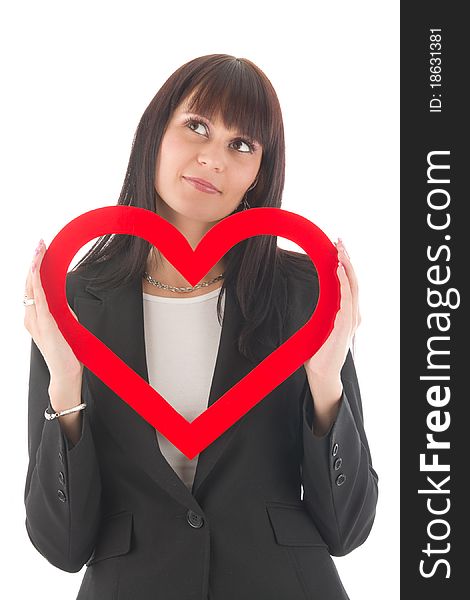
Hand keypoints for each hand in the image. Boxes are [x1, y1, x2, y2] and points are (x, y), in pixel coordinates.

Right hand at [24, 239, 82, 387]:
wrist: (66, 372)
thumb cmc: (68, 351)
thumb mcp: (65, 325)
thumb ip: (62, 311)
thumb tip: (64, 300)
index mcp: (35, 316)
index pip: (33, 287)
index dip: (35, 268)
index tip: (40, 252)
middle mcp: (31, 316)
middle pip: (30, 283)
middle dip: (34, 261)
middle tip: (39, 243)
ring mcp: (36, 320)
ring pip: (32, 287)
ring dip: (35, 266)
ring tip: (39, 249)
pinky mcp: (45, 323)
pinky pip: (39, 298)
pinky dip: (38, 282)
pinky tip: (37, 269)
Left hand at [303, 238, 360, 379]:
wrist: (321, 374)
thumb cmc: (318, 353)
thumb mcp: (319, 326)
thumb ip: (321, 313)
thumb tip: (308, 299)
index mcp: (348, 314)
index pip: (350, 284)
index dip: (345, 265)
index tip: (338, 249)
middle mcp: (354, 315)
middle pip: (354, 280)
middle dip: (347, 259)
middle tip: (340, 241)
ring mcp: (351, 320)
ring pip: (353, 286)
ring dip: (346, 266)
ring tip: (339, 250)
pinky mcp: (344, 326)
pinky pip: (346, 299)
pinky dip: (344, 283)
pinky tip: (338, 270)